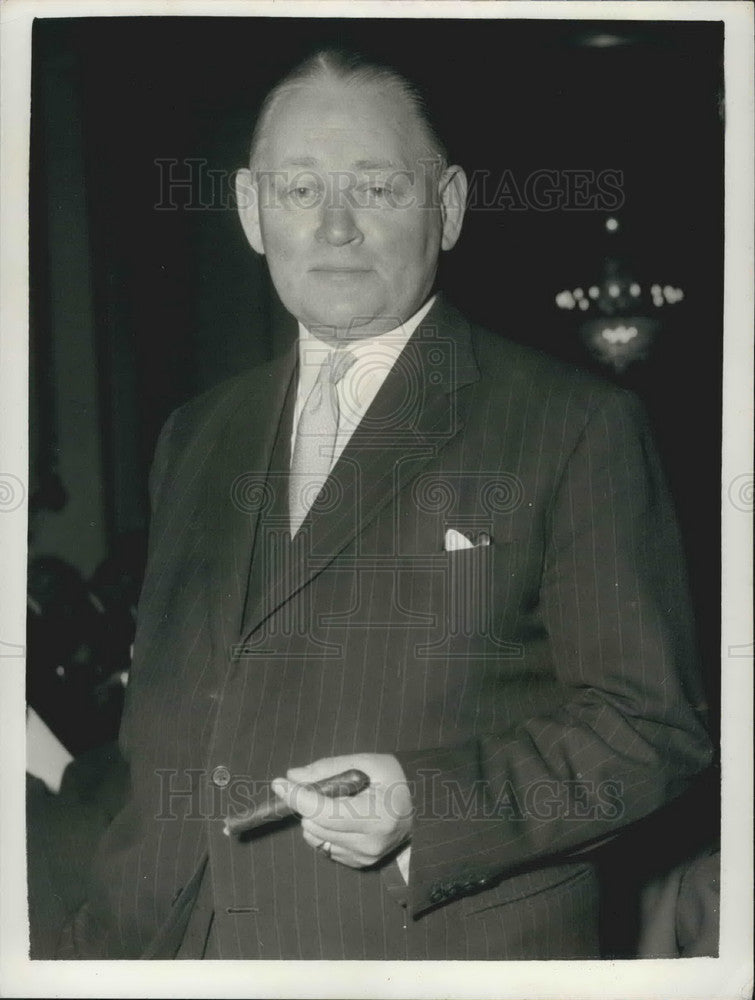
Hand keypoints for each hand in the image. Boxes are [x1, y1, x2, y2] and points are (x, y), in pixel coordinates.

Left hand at [271, 754, 412, 868]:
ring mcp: (365, 857)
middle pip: (315, 825)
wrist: (423, 805)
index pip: (324, 811)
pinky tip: (342, 817)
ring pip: (315, 837)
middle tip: (323, 787)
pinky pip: (324, 847)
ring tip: (337, 802)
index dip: (298, 796)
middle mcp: (371, 842)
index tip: (280, 783)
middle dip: (309, 803)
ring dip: (314, 817)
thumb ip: (329, 768)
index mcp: (377, 815)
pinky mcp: (361, 864)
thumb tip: (292, 776)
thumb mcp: (367, 762)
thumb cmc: (396, 778)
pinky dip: (324, 830)